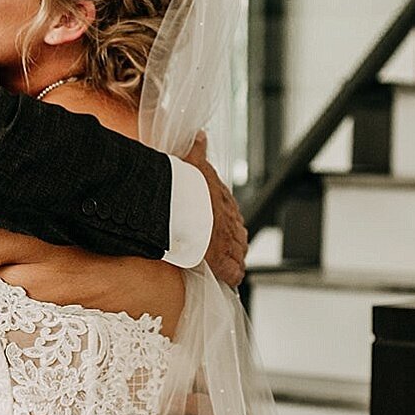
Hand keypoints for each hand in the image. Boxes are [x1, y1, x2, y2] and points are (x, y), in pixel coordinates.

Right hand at [185, 136, 247, 287]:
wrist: (175, 204)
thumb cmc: (181, 184)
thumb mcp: (191, 160)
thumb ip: (197, 148)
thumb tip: (200, 135)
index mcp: (223, 199)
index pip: (232, 212)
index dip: (229, 221)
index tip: (224, 227)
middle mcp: (229, 220)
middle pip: (239, 234)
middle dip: (234, 241)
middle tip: (228, 248)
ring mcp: (227, 241)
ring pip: (239, 253)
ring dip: (235, 258)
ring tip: (231, 265)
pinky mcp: (221, 260)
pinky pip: (233, 272)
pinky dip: (233, 276)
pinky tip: (232, 279)